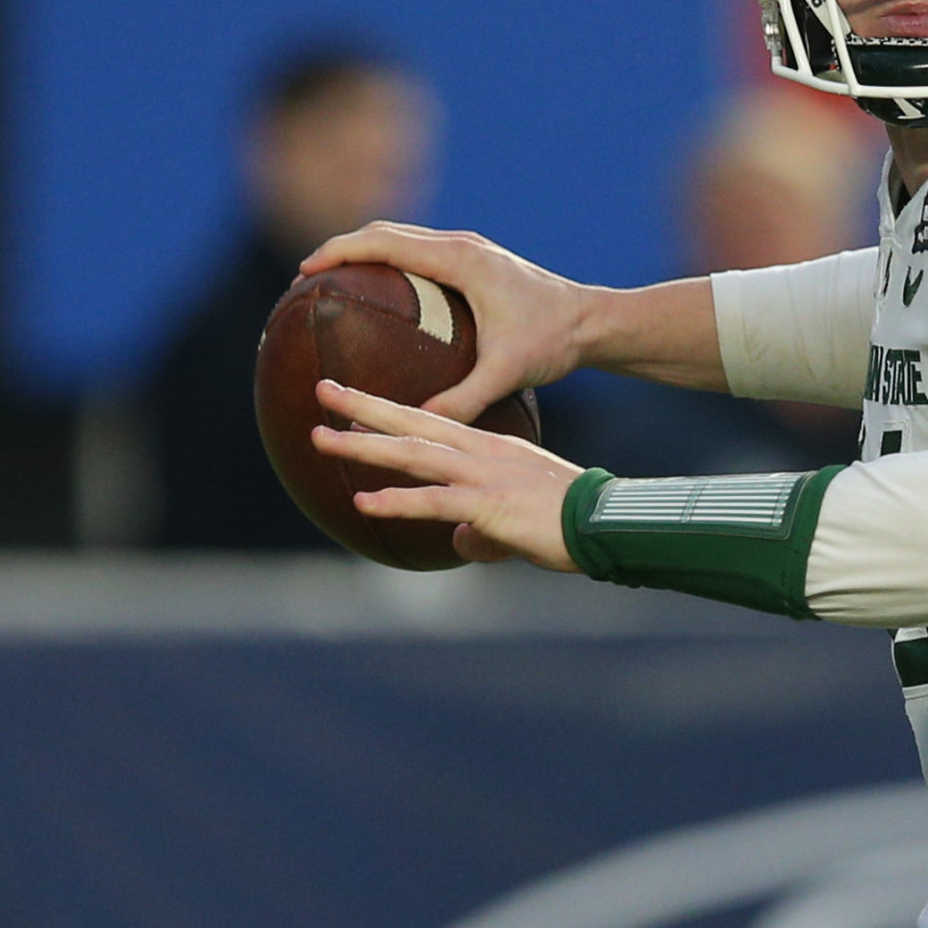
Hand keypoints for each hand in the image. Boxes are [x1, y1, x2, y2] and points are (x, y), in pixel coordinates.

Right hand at [301, 222, 591, 422]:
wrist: (593, 322)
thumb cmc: (553, 340)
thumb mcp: (507, 371)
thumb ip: (464, 399)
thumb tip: (420, 423)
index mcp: (459, 259)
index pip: (383, 242)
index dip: (338, 252)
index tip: (305, 271)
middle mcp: (460, 246)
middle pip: (384, 233)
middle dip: (341, 249)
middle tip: (305, 278)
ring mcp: (468, 250)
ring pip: (401, 238)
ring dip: (363, 252)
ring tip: (331, 281)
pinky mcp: (475, 261)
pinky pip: (419, 252)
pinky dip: (389, 263)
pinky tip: (378, 297)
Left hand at [311, 379, 582, 570]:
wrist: (606, 524)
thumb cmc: (569, 520)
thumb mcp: (515, 518)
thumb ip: (481, 525)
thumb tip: (458, 538)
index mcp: (490, 448)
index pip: (430, 421)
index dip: (388, 409)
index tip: (351, 397)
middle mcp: (481, 453)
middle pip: (413, 424)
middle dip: (363, 406)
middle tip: (321, 389)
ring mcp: (483, 475)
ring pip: (413, 455)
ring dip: (364, 445)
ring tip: (321, 437)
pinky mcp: (488, 504)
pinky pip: (433, 501)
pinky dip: (396, 500)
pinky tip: (362, 501)